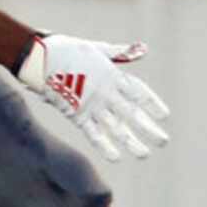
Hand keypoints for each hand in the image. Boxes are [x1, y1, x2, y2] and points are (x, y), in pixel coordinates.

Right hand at [18, 34, 170, 162]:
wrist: (41, 57)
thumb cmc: (69, 49)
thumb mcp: (97, 48)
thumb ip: (120, 52)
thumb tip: (142, 49)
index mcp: (112, 75)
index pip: (138, 92)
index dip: (152, 103)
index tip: (165, 115)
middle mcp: (106, 92)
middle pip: (132, 113)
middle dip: (148, 128)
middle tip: (163, 141)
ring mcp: (92, 105)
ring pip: (115, 127)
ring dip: (131, 141)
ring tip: (144, 154)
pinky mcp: (77, 115)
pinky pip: (93, 133)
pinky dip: (104, 145)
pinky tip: (115, 157)